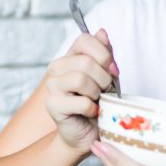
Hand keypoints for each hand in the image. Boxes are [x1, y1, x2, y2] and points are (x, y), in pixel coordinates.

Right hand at [44, 30, 118, 152]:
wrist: (87, 133)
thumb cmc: (98, 103)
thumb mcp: (107, 76)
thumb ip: (104, 55)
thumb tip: (102, 32)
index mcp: (71, 56)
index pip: (84, 39)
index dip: (103, 54)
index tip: (112, 70)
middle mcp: (57, 68)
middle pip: (86, 62)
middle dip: (104, 79)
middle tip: (105, 91)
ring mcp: (52, 86)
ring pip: (81, 79)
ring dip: (97, 94)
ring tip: (97, 101)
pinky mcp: (52, 105)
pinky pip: (81, 102)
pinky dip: (93, 109)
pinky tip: (90, 113)